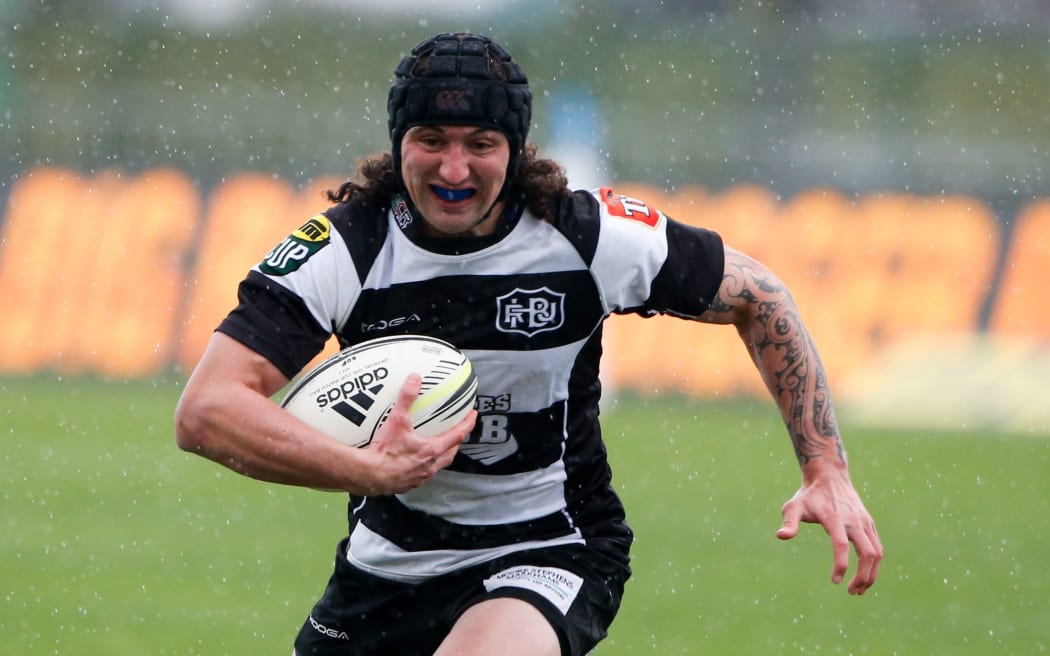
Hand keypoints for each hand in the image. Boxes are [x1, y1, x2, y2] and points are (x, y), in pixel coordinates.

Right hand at [360, 373, 475, 494]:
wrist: (369, 475)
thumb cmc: (384, 452)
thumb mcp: (397, 420)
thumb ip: (407, 398)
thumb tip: (414, 380)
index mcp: (432, 450)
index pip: (457, 435)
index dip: (467, 424)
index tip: (473, 416)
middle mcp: (429, 465)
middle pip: (451, 452)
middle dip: (457, 441)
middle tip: (458, 432)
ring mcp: (420, 477)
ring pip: (438, 465)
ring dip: (442, 455)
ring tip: (439, 446)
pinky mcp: (409, 484)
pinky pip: (423, 475)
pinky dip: (425, 466)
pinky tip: (416, 461)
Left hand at [776, 470, 882, 594]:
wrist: (829, 476)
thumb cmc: (809, 495)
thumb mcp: (793, 506)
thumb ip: (789, 522)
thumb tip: (780, 536)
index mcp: (835, 518)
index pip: (842, 545)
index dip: (840, 565)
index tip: (835, 581)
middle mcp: (854, 521)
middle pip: (867, 553)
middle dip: (862, 576)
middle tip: (851, 592)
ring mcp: (864, 522)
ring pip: (877, 553)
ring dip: (871, 574)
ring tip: (859, 590)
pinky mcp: (869, 524)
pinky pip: (877, 547)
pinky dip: (874, 564)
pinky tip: (865, 575)